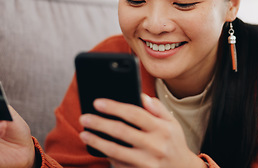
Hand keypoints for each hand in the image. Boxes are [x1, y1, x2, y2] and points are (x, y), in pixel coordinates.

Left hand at [78, 94, 206, 167]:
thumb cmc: (173, 143)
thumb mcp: (172, 123)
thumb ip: (157, 108)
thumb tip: (141, 96)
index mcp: (162, 129)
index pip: (134, 114)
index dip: (114, 107)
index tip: (97, 102)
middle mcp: (155, 146)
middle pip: (121, 131)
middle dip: (99, 123)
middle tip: (84, 117)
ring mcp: (147, 162)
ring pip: (115, 150)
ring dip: (96, 141)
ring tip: (84, 134)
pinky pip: (118, 164)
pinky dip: (106, 156)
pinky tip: (97, 148)